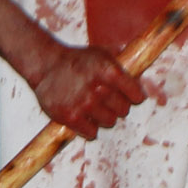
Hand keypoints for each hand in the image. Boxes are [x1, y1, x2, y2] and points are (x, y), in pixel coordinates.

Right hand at [19, 42, 148, 139]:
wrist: (45, 64)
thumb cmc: (76, 60)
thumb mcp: (101, 55)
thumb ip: (123, 65)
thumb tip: (142, 74)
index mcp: (109, 71)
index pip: (136, 95)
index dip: (134, 96)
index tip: (130, 95)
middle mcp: (98, 88)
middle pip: (124, 110)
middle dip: (118, 106)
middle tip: (106, 100)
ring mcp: (83, 104)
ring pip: (109, 122)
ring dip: (103, 117)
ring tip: (92, 106)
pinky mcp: (69, 117)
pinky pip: (91, 133)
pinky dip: (89, 128)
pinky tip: (84, 117)